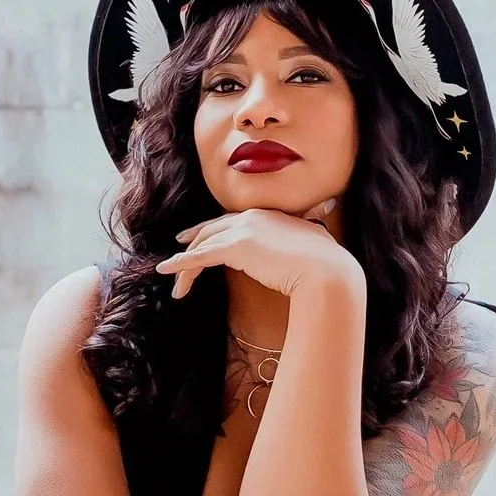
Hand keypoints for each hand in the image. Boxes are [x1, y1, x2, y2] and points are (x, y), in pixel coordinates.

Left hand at [156, 202, 360, 300]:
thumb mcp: (314, 243)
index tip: (198, 236)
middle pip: (212, 230)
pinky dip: (180, 264)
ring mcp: (243, 230)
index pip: (231, 221)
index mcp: (268, 216)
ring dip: (186, 265)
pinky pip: (200, 257)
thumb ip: (308, 232)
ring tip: (176, 285)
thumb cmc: (325, 263)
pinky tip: (167, 271)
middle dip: (193, 240)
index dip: (212, 229)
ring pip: (204, 245)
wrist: (326, 270)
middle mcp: (252, 218)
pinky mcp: (236, 248)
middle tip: (178, 250)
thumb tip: (327, 211)